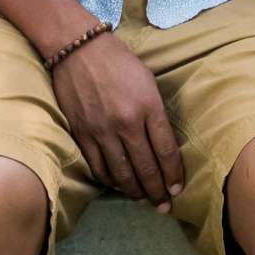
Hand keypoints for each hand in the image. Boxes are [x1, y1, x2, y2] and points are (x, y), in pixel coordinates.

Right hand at [48, 31, 185, 210]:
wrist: (78, 48)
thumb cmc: (118, 61)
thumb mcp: (148, 82)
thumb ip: (156, 114)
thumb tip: (162, 145)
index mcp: (148, 107)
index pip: (165, 151)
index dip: (173, 175)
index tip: (177, 189)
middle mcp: (126, 122)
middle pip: (146, 167)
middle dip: (157, 191)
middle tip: (163, 205)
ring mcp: (102, 130)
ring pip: (121, 173)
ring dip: (134, 191)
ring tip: (143, 200)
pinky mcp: (82, 133)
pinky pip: (98, 167)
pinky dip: (110, 181)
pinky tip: (118, 186)